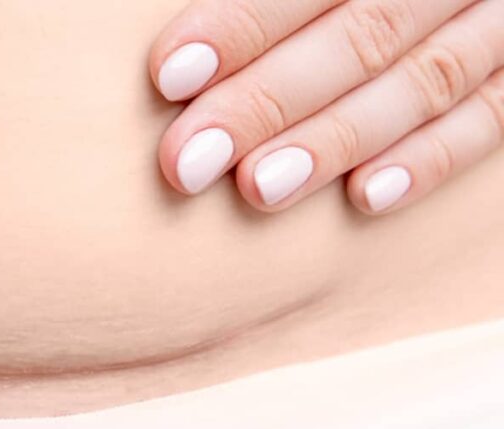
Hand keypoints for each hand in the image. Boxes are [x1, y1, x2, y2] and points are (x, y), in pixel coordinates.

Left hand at [149, 0, 503, 214]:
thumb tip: (178, 56)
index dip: (241, 25)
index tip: (168, 76)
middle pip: (360, 35)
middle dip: (267, 102)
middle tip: (188, 162)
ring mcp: (497, 19)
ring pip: (421, 81)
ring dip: (335, 141)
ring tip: (258, 188)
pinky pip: (487, 116)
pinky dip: (430, 159)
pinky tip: (364, 198)